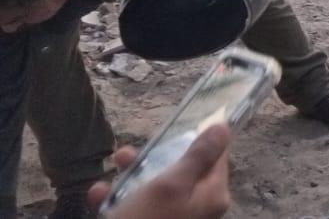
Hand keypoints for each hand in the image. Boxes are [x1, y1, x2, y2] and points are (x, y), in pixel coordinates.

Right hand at [89, 124, 232, 218]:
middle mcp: (195, 207)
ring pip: (153, 187)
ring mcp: (171, 218)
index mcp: (211, 195)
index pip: (215, 157)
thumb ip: (198, 156)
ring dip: (130, 175)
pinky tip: (98, 194)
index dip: (197, 139)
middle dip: (153, 158)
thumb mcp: (172, 184)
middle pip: (180, 170)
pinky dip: (116, 198)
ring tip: (113, 166)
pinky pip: (134, 206)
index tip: (179, 125)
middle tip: (128, 154)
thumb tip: (224, 127)